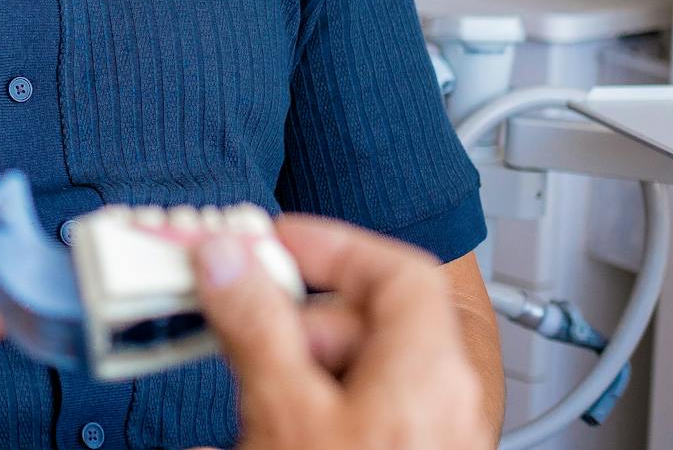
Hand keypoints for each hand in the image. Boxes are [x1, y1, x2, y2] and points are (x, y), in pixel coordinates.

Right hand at [195, 215, 489, 449]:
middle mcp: (444, 401)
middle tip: (245, 337)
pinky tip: (260, 434)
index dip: (332, 244)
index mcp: (430, 372)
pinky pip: (354, 413)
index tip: (272, 242)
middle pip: (366, 321)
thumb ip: (256, 327)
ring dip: (290, 373)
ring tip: (251, 404)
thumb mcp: (285, 409)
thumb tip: (228, 261)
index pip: (398, 269)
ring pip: (354, 371)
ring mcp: (430, 435)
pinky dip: (305, 410)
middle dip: (296, 324)